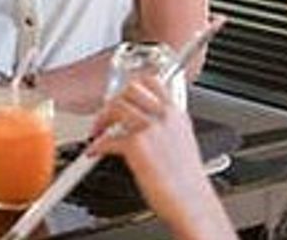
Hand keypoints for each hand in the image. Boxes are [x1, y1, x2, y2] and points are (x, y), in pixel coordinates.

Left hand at [88, 73, 223, 231]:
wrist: (191, 204)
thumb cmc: (186, 182)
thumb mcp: (182, 144)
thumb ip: (165, 128)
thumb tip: (144, 123)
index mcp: (177, 116)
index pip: (153, 82)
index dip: (133, 84)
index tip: (121, 93)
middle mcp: (165, 118)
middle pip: (130, 89)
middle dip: (114, 101)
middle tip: (107, 116)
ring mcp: (151, 129)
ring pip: (116, 106)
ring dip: (101, 119)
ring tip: (98, 131)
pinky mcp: (137, 145)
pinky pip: (107, 139)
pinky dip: (96, 146)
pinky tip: (96, 152)